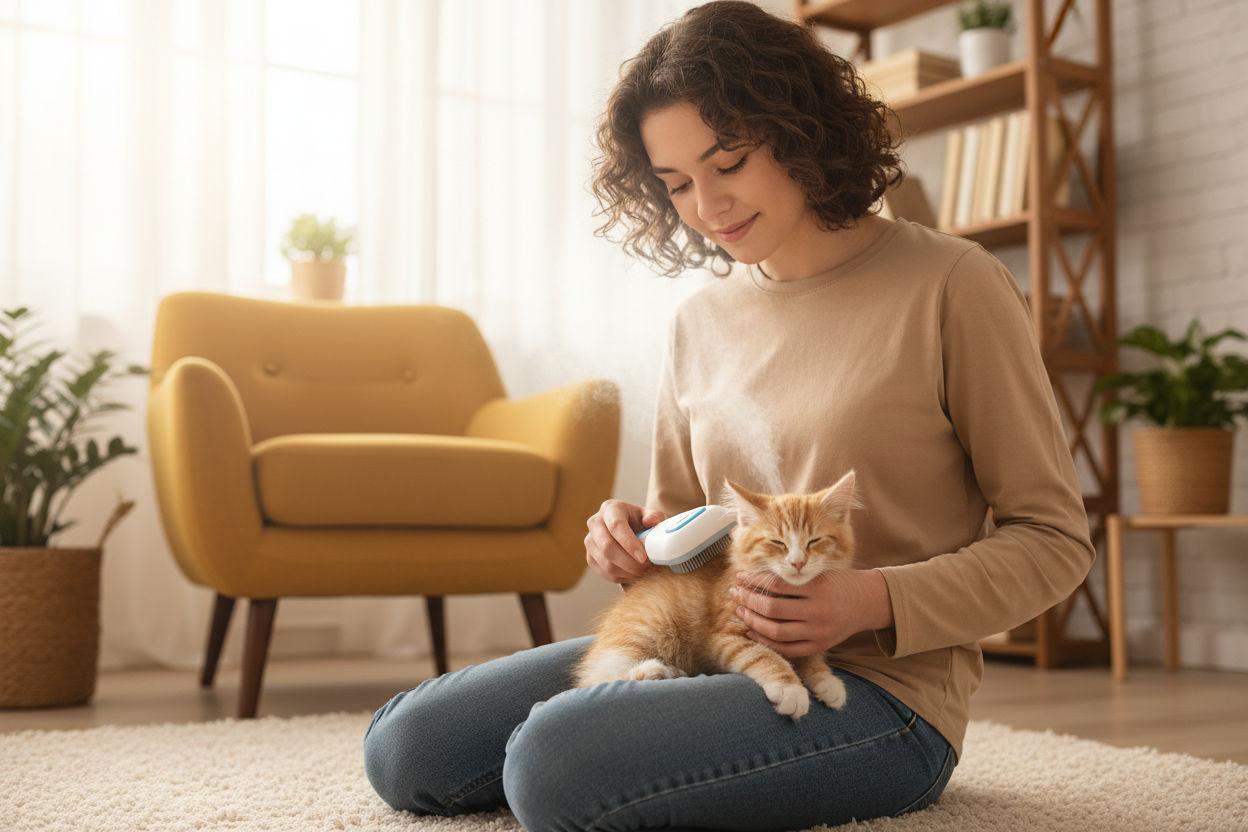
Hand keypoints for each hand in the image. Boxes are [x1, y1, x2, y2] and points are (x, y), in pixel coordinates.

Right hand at [584, 500, 665, 583]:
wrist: (629, 529)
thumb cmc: (640, 521)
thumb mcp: (650, 515)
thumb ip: (654, 516)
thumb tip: (650, 521)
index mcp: (610, 509)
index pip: (616, 526)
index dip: (629, 543)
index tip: (643, 557)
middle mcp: (595, 523)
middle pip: (607, 547)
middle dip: (629, 562)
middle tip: (646, 568)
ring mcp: (590, 542)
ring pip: (606, 564)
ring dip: (627, 572)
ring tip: (642, 571)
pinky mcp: (590, 557)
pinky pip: (605, 573)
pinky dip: (621, 577)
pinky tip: (633, 573)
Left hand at [730, 568, 894, 656]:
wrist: (869, 601)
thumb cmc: (840, 582)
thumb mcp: (820, 572)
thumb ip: (793, 575)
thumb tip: (754, 575)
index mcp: (818, 587)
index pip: (777, 584)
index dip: (754, 581)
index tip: (740, 576)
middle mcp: (818, 611)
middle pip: (773, 609)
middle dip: (749, 601)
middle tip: (736, 593)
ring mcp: (819, 632)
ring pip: (777, 632)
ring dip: (753, 622)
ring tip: (741, 611)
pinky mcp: (820, 646)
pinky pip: (788, 649)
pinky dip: (767, 642)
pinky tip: (753, 632)